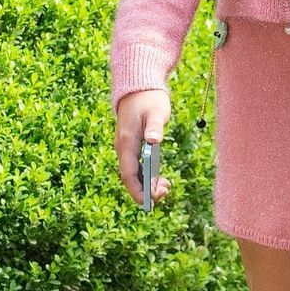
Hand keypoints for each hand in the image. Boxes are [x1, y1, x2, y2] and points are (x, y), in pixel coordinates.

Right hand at [114, 89, 171, 206]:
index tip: (150, 203)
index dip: (138, 191)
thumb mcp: (156, 111)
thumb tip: (153, 141)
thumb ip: (154, 127)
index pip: (128, 174)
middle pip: (130, 178)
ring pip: (133, 174)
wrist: (138, 87)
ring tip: (166, 187)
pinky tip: (159, 180)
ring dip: (146, 185)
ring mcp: (126, 148)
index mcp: (127, 142)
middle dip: (145, 191)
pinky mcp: (132, 147)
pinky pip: (136, 167)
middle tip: (166, 191)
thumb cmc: (149, 99)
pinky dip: (146, 176)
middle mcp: (123, 148)